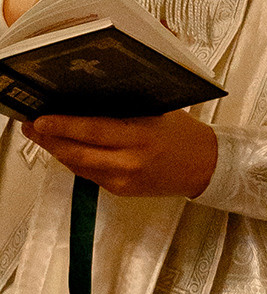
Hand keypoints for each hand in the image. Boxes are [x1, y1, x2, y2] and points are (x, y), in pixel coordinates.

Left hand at [24, 108, 217, 197]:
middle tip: (31, 126)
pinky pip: (90, 176)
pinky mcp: (123, 191)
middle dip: (49, 140)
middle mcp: (131, 161)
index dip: (62, 126)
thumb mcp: (157, 112)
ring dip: (57, 152)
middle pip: (78, 153)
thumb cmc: (184, 134)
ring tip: (41, 137)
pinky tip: (66, 151)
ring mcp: (125, 180)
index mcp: (141, 135)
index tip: (40, 118)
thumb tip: (86, 101)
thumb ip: (123, 110)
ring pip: (79, 166)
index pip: (92, 131)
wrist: (208, 167)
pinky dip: (75, 162)